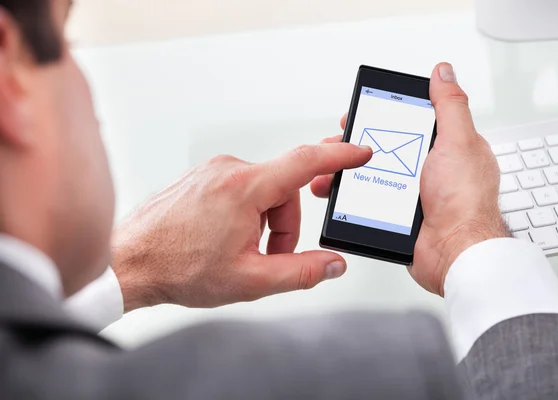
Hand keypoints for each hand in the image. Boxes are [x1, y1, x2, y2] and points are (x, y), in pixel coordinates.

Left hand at [112, 143, 371, 311]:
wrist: (129, 262)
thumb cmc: (178, 268)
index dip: (340, 156)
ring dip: (264, 222)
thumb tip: (333, 263)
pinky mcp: (202, 177)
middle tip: (268, 257)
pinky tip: (224, 238)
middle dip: (286, 226)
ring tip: (240, 252)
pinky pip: (241, 189)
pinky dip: (246, 214)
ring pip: (263, 192)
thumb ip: (301, 272)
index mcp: (244, 188)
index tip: (360, 152)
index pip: (306, 162)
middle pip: (285, 189)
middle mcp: (228, 169)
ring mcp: (212, 171)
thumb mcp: (250, 280)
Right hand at [311, 63, 509, 296]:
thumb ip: (450, 106)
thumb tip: (443, 73)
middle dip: (356, 146)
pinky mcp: (399, 216)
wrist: (454, 252)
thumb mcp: (458, 141)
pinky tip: (340, 194)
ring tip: (329, 174)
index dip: (382, 116)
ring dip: (348, 173)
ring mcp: (413, 194)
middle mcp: (429, 170)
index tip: (360, 113)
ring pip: (374, 175)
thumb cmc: (465, 202)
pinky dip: (354, 197)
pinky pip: (371, 200)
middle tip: (336, 145)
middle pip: (385, 149)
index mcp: (446, 149)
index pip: (409, 123)